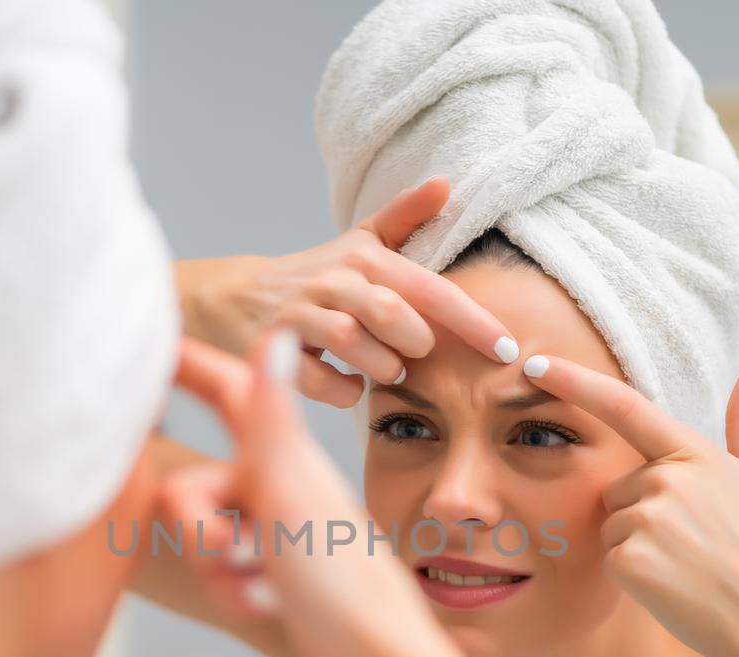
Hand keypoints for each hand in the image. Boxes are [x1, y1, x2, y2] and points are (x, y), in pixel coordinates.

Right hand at [167, 332, 464, 656]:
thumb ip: (269, 416)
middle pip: (187, 490)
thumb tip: (275, 336)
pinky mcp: (272, 571)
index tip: (144, 337)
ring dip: (219, 571)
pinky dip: (234, 594)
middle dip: (198, 533)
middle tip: (240, 556)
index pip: (222, 388)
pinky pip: (219, 574)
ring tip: (264, 588)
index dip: (184, 363)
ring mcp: (271, 528)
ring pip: (198, 537)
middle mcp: (275, 482)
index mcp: (280, 452)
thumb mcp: (292, 491)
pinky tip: (270, 606)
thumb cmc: (340, 577)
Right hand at [176, 178, 516, 406]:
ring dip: (380, 369)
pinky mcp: (275, 350)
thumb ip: (404, 218)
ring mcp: (301, 315)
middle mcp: (334, 280)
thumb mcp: (357, 242)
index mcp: (364, 258)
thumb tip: (447, 183)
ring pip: (359, 350)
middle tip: (408, 353)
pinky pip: (325, 384)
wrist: (229, 296)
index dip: (475, 322)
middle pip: (396, 318)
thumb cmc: (312, 276)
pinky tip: (342, 382)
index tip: (509, 350)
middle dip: (413, 345)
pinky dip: (342, 391)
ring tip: (379, 367)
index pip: (432, 291)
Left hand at [523, 357, 738, 656]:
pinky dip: (634, 575)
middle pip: (619, 488)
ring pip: (614, 524)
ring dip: (639, 546)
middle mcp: (667, 479)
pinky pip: (611, 558)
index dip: (574, 382)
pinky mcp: (629, 558)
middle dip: (643, 513)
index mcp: (696, 454)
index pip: (624, 406)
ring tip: (687, 566)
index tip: (536, 363)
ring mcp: (646, 519)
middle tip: (693, 544)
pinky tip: (673, 586)